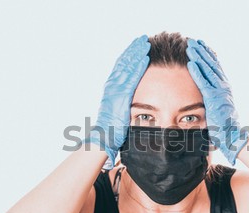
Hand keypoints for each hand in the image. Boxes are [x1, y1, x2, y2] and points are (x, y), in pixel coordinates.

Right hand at [85, 35, 149, 168]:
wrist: (104, 137)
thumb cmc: (112, 129)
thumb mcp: (118, 111)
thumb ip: (123, 102)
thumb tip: (130, 101)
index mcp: (111, 88)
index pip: (120, 67)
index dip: (129, 55)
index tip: (137, 46)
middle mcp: (112, 86)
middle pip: (124, 63)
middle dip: (133, 50)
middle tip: (142, 39)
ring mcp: (115, 89)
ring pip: (127, 66)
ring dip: (136, 54)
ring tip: (145, 43)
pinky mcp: (121, 95)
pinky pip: (131, 77)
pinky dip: (137, 66)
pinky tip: (144, 57)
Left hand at [186, 39, 248, 164]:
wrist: (233, 137)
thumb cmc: (224, 128)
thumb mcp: (218, 111)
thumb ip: (212, 103)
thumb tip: (204, 101)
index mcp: (224, 89)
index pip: (216, 68)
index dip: (208, 56)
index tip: (201, 46)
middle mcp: (224, 87)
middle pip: (212, 65)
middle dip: (202, 52)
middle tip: (194, 41)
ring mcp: (220, 92)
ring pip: (208, 70)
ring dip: (199, 57)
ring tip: (190, 46)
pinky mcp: (214, 99)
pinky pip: (204, 82)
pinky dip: (197, 71)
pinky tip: (191, 62)